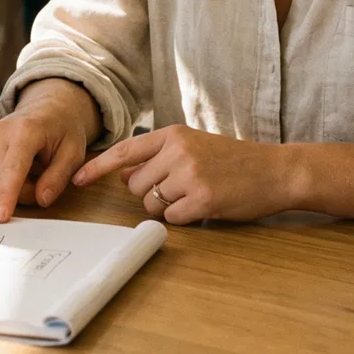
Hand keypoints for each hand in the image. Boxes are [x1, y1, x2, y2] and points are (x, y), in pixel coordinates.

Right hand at [0, 78, 99, 222]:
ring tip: (32, 172)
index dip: (8, 195)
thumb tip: (42, 200)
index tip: (1, 218)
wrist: (47, 110)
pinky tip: (15, 173)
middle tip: (44, 181)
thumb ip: (58, 178)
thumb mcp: (73, 153)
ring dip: (14, 190)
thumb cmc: (62, 131)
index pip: (13, 168)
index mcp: (26, 129)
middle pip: (4, 181)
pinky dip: (1, 184)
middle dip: (26, 193)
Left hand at [72, 125, 295, 224]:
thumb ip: (159, 156)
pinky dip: (185, 218)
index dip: (97, 168)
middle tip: (179, 189)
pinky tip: (205, 205)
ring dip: (168, 207)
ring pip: (152, 204)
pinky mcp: (202, 200)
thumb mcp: (194, 146)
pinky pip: (172, 218)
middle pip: (135, 185)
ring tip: (195, 194)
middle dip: (149, 193)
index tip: (77, 179)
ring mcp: (190, 175)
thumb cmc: (234, 160)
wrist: (276, 170)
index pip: (124, 151)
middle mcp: (177, 151)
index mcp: (173, 135)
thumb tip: (124, 172)